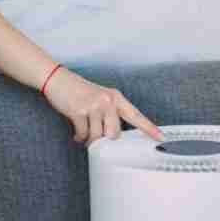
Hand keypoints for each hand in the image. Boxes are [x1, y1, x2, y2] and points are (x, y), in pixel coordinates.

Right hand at [43, 67, 164, 145]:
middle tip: (96, 138)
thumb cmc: (80, 92)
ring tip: (84, 134)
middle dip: (104, 140)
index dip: (149, 128)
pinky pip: (83, 134)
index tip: (161, 137)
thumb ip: (109, 114)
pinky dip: (79, 137)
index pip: (136, 115)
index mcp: (116, 98)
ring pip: (97, 136)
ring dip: (89, 140)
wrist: (58, 80)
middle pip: (114, 133)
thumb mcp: (100, 98)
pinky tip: (76, 133)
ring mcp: (93, 105)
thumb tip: (111, 137)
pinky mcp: (79, 110)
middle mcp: (107, 101)